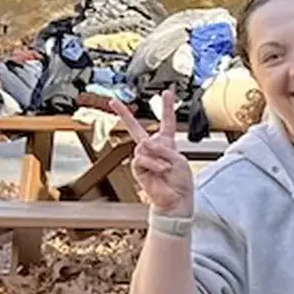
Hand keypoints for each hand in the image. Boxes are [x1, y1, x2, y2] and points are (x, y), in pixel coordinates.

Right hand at [102, 92, 192, 218]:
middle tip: (112, 101)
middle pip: (137, 128)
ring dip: (157, 156)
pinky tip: (160, 170)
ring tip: (165, 168)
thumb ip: (164, 149)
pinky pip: (141, 158)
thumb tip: (144, 143)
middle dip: (124, 114)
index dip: (166, 107)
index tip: (166, 93)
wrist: (175, 200)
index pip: (166, 122)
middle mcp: (153, 147)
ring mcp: (144, 157)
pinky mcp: (137, 167)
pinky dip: (153, 164)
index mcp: (167, 143)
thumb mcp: (179, 160)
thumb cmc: (181, 182)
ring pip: (143, 146)